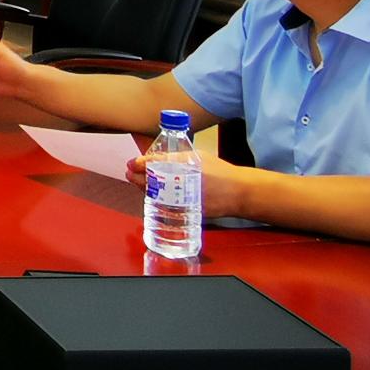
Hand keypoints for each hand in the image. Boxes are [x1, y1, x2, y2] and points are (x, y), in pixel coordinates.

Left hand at [126, 147, 248, 217]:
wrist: (239, 192)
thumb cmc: (221, 171)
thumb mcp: (198, 157)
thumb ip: (178, 158)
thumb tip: (157, 159)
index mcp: (186, 165)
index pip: (156, 163)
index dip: (140, 163)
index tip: (132, 163)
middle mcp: (184, 183)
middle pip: (152, 181)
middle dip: (137, 176)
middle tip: (130, 172)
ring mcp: (185, 199)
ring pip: (157, 195)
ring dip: (144, 188)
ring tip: (136, 181)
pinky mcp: (188, 211)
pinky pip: (167, 206)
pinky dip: (157, 199)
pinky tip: (152, 193)